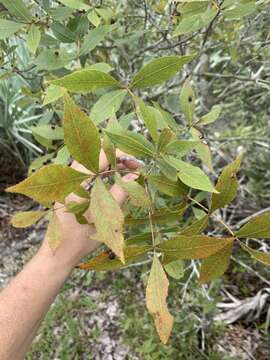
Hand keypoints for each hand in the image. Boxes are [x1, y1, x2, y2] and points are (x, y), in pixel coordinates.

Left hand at [38, 149, 140, 270]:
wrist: (59, 253)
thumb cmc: (79, 239)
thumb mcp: (103, 218)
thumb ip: (118, 195)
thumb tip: (134, 176)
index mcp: (74, 182)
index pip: (100, 155)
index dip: (121, 155)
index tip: (138, 163)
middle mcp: (69, 177)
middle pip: (97, 154)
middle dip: (119, 157)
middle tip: (136, 167)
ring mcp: (70, 181)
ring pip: (95, 162)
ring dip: (113, 164)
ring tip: (131, 172)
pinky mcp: (72, 188)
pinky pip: (91, 172)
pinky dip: (106, 172)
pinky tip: (118, 179)